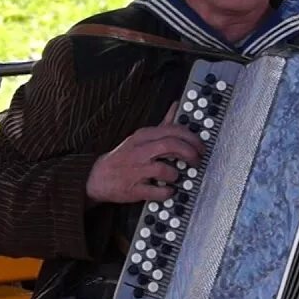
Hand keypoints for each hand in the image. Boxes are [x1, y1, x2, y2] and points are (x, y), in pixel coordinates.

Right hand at [86, 103, 204, 204]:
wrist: (97, 177)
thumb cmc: (124, 157)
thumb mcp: (142, 136)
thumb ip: (162, 123)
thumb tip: (176, 106)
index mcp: (143, 136)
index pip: (172, 130)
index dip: (192, 138)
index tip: (200, 145)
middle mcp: (139, 151)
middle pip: (171, 146)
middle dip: (190, 153)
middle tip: (196, 160)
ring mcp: (136, 170)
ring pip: (164, 169)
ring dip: (176, 174)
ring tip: (176, 176)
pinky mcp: (134, 189)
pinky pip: (157, 191)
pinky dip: (167, 192)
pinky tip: (169, 190)